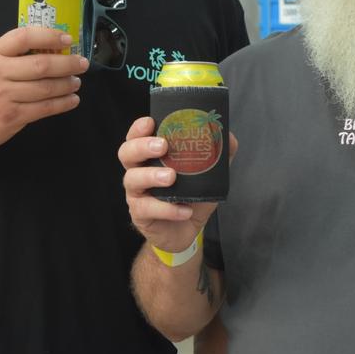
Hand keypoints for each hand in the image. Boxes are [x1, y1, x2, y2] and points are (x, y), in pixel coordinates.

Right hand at [0, 26, 87, 148]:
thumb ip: (16, 53)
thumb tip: (55, 47)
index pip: (24, 37)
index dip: (49, 36)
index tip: (67, 38)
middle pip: (40, 65)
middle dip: (67, 64)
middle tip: (82, 63)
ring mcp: (4, 96)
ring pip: (45, 88)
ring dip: (67, 84)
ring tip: (76, 82)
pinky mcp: (12, 116)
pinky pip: (44, 108)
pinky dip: (63, 103)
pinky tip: (72, 100)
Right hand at [118, 116, 236, 253]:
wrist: (186, 231)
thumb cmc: (191, 197)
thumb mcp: (208, 175)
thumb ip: (217, 155)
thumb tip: (228, 136)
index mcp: (150, 157)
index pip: (136, 136)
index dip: (138, 128)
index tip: (150, 122)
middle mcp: (138, 172)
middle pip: (126, 153)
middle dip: (142, 146)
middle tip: (163, 146)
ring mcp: (136, 194)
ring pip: (132, 179)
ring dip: (151, 175)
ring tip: (171, 177)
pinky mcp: (140, 215)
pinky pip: (147, 209)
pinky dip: (167, 209)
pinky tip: (184, 209)